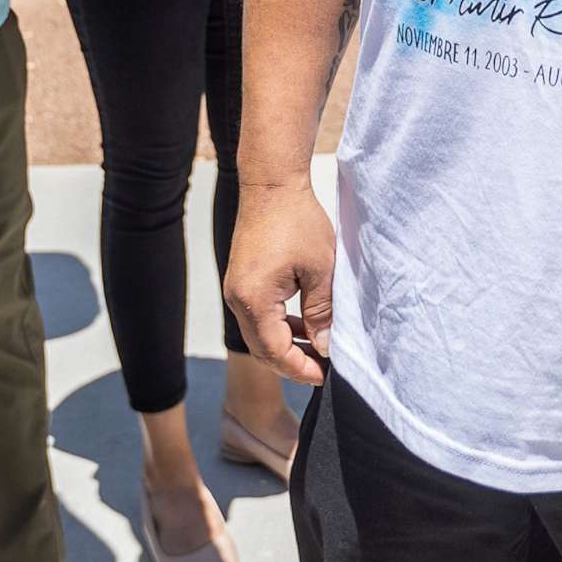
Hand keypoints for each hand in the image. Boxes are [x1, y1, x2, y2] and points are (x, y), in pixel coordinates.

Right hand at [224, 182, 336, 385]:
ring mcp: (236, 290)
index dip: (301, 368)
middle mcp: (237, 299)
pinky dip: (278, 326)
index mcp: (254, 299)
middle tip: (324, 368)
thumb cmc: (297, 221)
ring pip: (259, 334)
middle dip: (293, 362)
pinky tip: (302, 326)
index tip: (325, 376)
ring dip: (286, 345)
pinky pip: (258, 315)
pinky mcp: (241, 281)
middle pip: (262, 348)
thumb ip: (322, 313)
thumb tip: (326, 347)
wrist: (271, 185)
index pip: (275, 351)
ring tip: (318, 349)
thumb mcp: (320, 270)